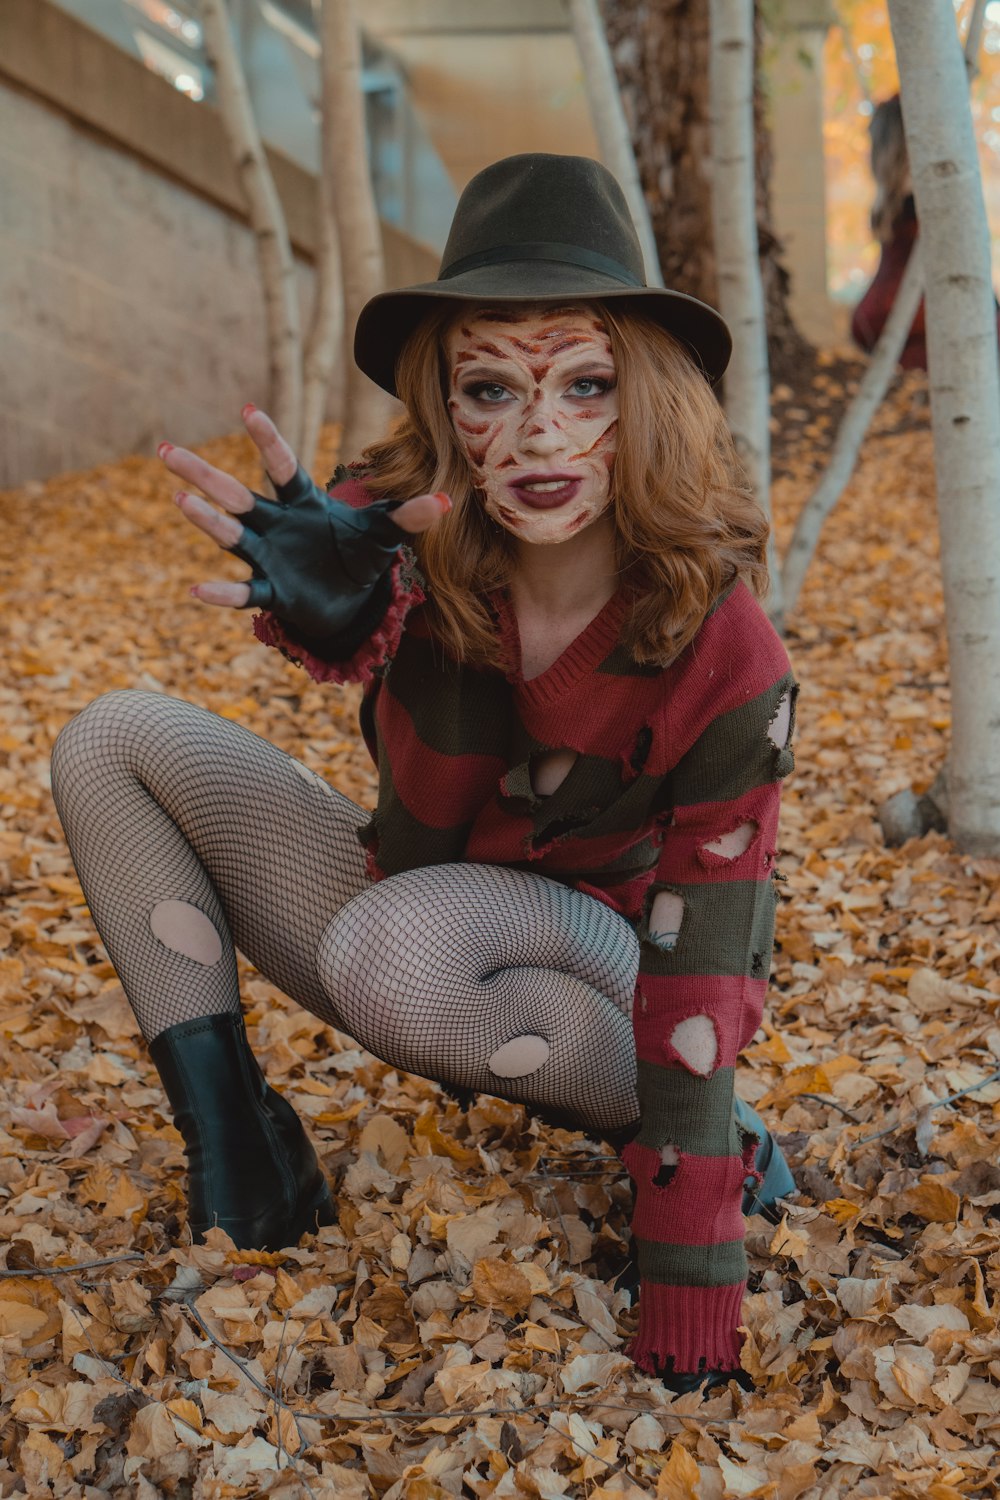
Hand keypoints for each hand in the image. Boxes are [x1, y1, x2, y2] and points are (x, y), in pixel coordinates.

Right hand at [160, 407, 449, 633]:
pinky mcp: (271, 591)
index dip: (267, 440)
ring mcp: (268, 557)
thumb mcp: (386, 536)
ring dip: (207, 520)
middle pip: (236, 494)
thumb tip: (446, 501)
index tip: (246, 410)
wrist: (349, 601)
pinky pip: (243, 592)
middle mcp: (276, 525)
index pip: (282, 466)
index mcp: (303, 503)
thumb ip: (410, 516)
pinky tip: (197, 592)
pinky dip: (223, 594)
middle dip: (203, 474)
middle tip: (166, 450)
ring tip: (179, 500)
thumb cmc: (359, 557)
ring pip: (230, 534)